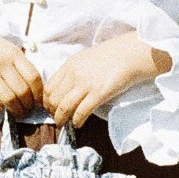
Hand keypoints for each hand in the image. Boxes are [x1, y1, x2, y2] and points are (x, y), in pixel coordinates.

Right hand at [0, 20, 42, 117]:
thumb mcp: (10, 50)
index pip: (33, 77)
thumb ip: (21, 66)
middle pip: (22, 91)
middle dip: (27, 105)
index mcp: (14, 54)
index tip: (38, 101)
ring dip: (15, 110)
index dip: (38, 94)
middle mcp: (2, 62)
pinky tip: (0, 108)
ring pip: (8, 98)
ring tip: (17, 113)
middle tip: (27, 111)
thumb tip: (35, 91)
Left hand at [42, 33, 170, 129]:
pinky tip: (78, 124)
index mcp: (69, 64)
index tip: (51, 108)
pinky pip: (81, 112)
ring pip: (64, 107)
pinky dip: (77, 121)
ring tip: (64, 124)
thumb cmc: (112, 55)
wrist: (131, 53)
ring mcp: (86, 84)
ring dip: (61, 119)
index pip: (49, 87)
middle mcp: (74, 74)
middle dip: (52, 112)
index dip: (47, 101)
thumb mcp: (86, 58)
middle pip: (53, 99)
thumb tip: (67, 87)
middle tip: (57, 118)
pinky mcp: (99, 93)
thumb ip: (74, 71)